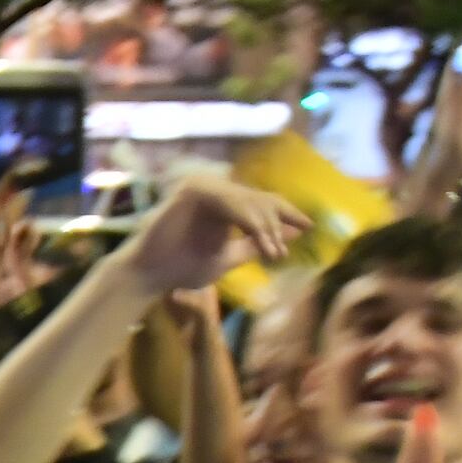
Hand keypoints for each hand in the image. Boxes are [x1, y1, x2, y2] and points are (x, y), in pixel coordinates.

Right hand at [121, 176, 300, 301]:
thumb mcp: (230, 257)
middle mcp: (215, 189)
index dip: (288, 212)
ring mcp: (203, 187)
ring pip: (247, 201)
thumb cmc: (183, 267)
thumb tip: (293, 235)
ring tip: (272, 251)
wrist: (151, 275)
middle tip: (280, 252)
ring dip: (263, 226)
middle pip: (259, 199)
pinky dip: (246, 220)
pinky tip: (258, 238)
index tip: (310, 226)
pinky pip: (230, 202)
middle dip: (275, 225)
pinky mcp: (193, 191)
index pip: (262, 200)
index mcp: (225, 202)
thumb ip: (257, 244)